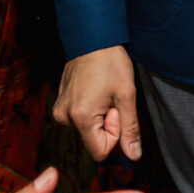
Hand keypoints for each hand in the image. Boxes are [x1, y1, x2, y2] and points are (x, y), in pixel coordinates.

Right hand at [53, 45, 141, 162]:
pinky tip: (95, 89)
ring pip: (87, 129)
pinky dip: (91, 109)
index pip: (100, 152)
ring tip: (102, 91)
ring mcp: (59, 110)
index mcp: (80, 118)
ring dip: (99, 115)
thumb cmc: (110, 62)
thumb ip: (130, 128)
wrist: (92, 37)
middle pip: (93, 140)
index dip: (114, 134)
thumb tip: (134, 155)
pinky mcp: (60, 104)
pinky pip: (79, 119)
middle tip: (111, 98)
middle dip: (107, 123)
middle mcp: (64, 118)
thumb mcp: (127, 95)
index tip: (116, 110)